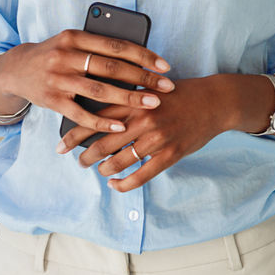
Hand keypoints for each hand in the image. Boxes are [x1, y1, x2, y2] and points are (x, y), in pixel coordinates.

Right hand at [0, 29, 175, 135]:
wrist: (16, 69)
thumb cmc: (56, 55)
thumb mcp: (73, 43)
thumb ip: (98, 48)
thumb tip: (138, 58)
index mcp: (75, 37)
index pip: (117, 46)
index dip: (144, 56)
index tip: (165, 66)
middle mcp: (66, 56)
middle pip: (112, 68)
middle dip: (143, 78)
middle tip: (166, 87)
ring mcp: (58, 79)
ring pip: (100, 90)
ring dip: (129, 99)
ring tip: (152, 104)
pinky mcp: (52, 100)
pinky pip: (81, 114)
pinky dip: (102, 122)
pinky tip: (121, 127)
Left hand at [58, 76, 231, 192]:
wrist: (214, 101)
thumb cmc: (180, 94)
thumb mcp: (150, 89)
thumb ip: (126, 100)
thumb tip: (97, 113)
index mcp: (134, 101)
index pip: (94, 118)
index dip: (73, 135)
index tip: (60, 146)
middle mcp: (142, 119)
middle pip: (102, 144)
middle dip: (86, 157)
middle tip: (79, 162)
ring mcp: (156, 138)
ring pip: (118, 162)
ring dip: (104, 170)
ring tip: (100, 171)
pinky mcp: (170, 154)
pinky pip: (141, 176)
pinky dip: (124, 184)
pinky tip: (116, 185)